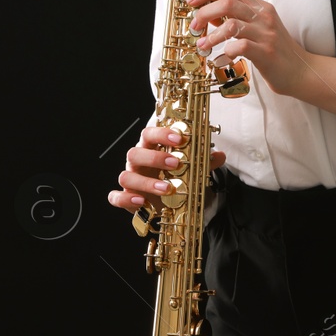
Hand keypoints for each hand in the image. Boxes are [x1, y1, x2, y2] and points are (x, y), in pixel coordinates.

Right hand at [110, 124, 226, 213]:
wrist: (166, 200)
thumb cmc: (173, 176)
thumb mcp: (190, 169)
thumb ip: (203, 162)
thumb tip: (219, 156)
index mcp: (150, 148)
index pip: (149, 134)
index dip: (162, 134)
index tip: (180, 138)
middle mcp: (137, 162)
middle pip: (135, 153)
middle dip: (155, 158)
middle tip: (176, 164)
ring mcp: (130, 179)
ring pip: (126, 176)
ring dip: (147, 182)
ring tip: (167, 189)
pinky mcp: (126, 197)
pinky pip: (116, 197)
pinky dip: (125, 199)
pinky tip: (141, 202)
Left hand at [187, 0, 310, 96]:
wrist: (302, 71)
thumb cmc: (277, 51)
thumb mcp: (259, 29)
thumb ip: (237, 19)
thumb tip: (210, 16)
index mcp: (261, 7)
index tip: (192, 0)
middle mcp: (264, 16)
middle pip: (227, 3)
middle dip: (204, 12)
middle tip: (195, 26)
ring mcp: (266, 34)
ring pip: (231, 24)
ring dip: (211, 36)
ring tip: (203, 45)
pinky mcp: (266, 52)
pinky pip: (239, 46)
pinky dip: (225, 53)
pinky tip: (220, 60)